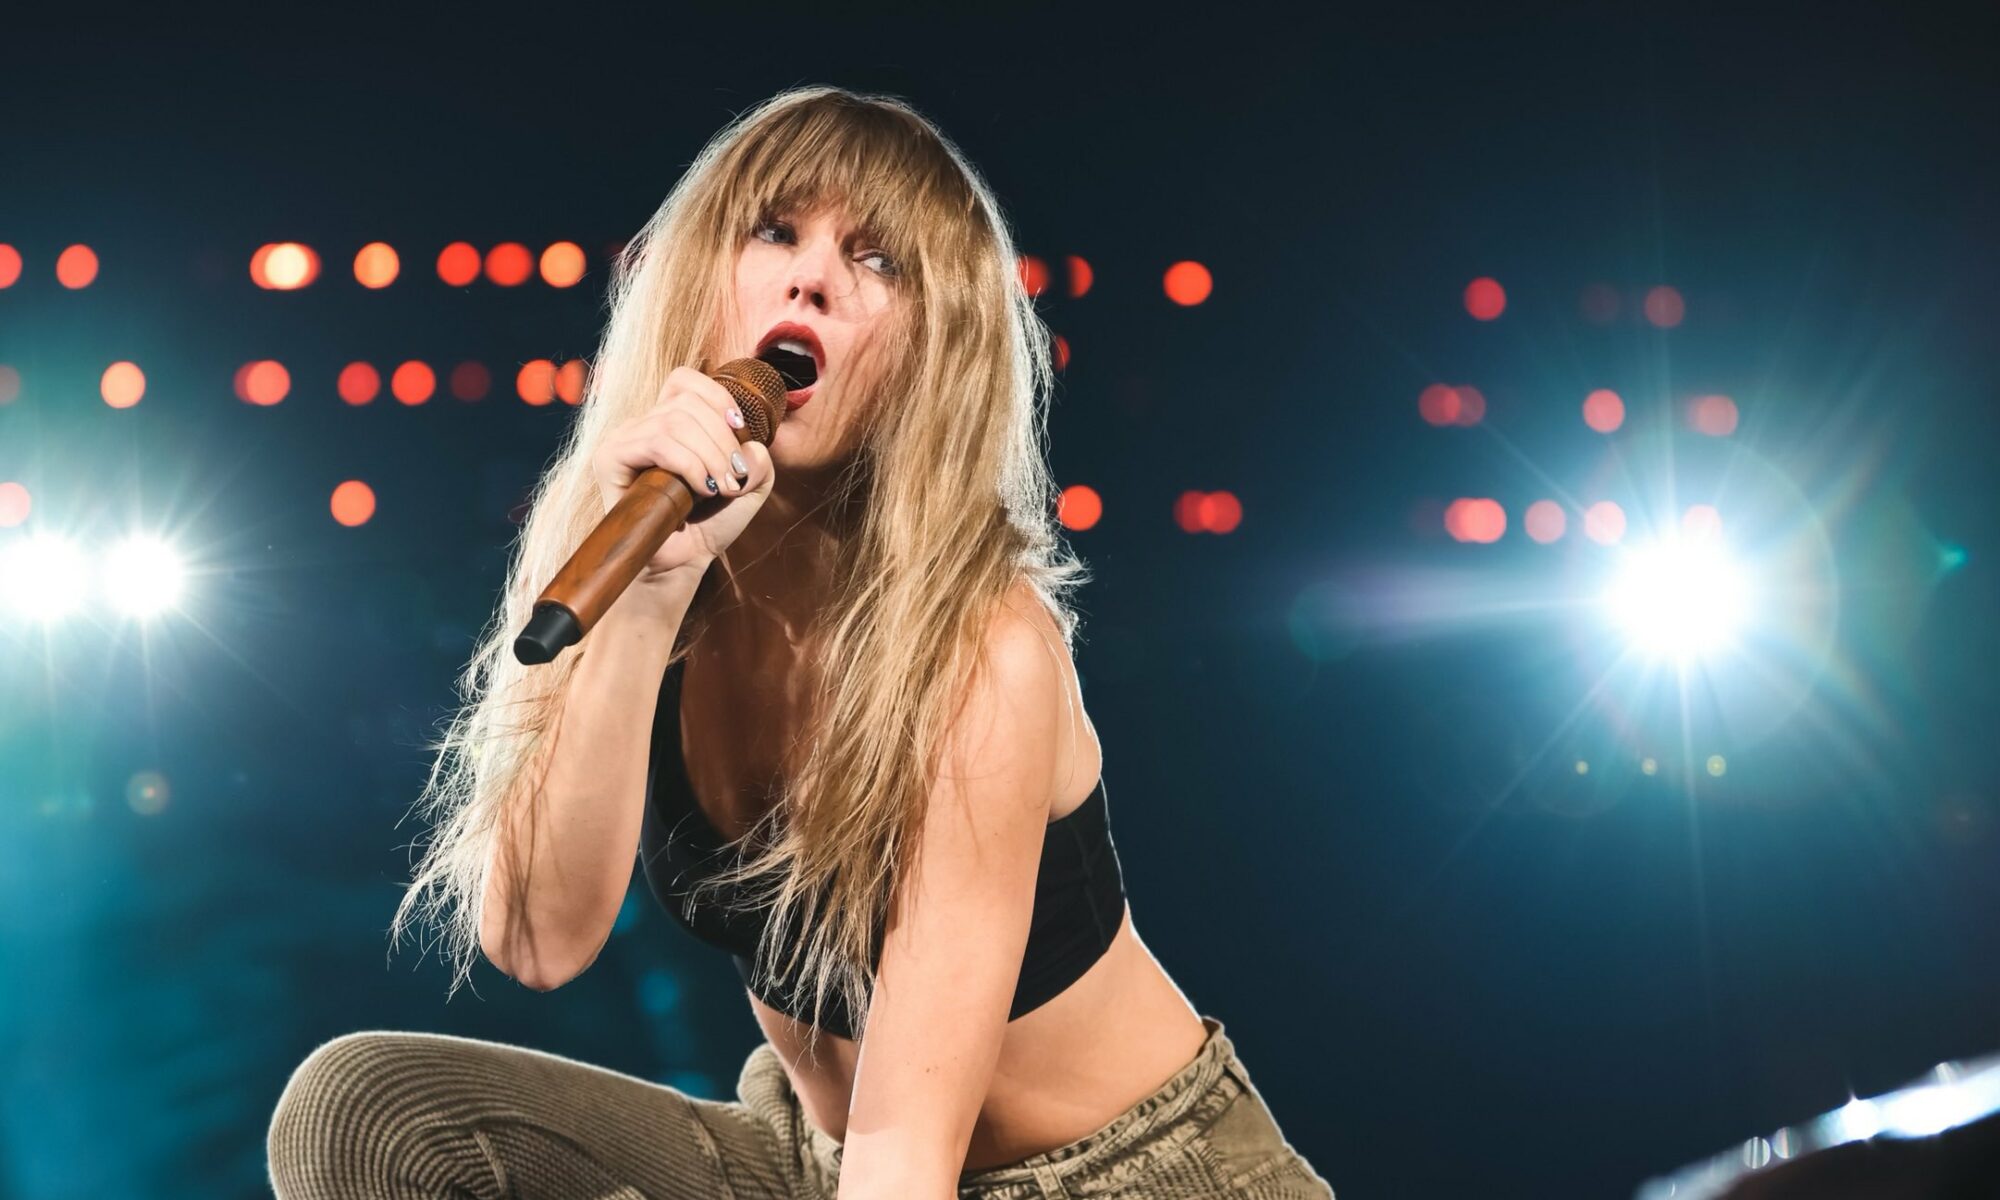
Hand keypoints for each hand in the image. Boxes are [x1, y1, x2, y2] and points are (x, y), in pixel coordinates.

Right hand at [590, 365, 776, 583]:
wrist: (681, 562)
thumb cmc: (708, 523)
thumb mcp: (748, 487)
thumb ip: (760, 461)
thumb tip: (750, 444)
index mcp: (668, 420)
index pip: (686, 381)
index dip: (718, 398)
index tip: (741, 431)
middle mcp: (642, 424)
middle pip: (687, 402)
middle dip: (722, 439)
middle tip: (736, 477)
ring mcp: (623, 439)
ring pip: (674, 421)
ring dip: (709, 455)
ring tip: (721, 488)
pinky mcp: (610, 458)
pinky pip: (656, 442)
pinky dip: (688, 464)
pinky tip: (700, 489)